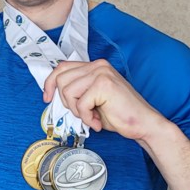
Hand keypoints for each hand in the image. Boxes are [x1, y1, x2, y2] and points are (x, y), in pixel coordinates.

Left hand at [43, 60, 164, 140]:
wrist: (142, 124)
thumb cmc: (118, 113)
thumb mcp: (92, 98)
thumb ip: (77, 90)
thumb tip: (52, 92)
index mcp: (95, 66)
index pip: (62, 67)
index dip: (50, 83)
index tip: (47, 98)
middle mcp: (98, 66)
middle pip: (61, 80)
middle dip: (67, 102)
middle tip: (82, 112)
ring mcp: (102, 73)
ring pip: (68, 92)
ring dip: (77, 110)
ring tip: (91, 116)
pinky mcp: (104, 85)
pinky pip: (80, 104)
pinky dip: (86, 117)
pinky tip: (97, 121)